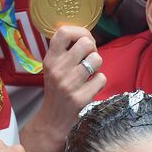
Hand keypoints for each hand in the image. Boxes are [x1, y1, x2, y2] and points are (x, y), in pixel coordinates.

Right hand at [21, 25, 107, 151]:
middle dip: (92, 49)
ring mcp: (69, 84)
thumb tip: (86, 35)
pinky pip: (101, 78)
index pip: (64, 31)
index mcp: (50, 59)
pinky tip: (90, 87)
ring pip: (97, 59)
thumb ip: (65, 51)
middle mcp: (58, 70)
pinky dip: (99, 82)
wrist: (53, 120)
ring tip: (89, 74)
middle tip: (88, 58)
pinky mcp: (81, 98)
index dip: (80, 31)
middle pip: (86, 43)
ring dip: (97, 66)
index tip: (84, 39)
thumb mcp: (53, 67)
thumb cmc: (57, 89)